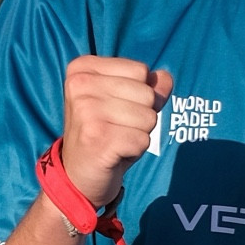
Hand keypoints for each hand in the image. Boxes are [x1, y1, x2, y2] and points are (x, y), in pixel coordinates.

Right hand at [58, 56, 174, 208]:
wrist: (78, 175)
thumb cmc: (103, 134)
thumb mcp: (122, 102)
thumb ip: (146, 86)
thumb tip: (166, 77)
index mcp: (82, 68)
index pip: (140, 70)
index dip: (139, 94)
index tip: (115, 108)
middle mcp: (80, 84)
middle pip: (147, 93)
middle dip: (141, 115)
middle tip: (116, 128)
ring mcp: (86, 111)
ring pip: (148, 117)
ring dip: (139, 133)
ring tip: (116, 139)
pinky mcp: (97, 137)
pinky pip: (143, 139)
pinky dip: (135, 150)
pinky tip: (115, 153)